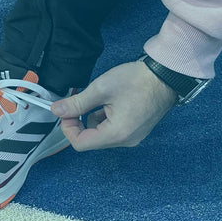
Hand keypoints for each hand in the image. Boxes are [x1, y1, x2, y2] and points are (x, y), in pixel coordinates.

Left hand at [50, 60, 178, 150]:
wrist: (165, 76)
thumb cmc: (136, 81)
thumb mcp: (100, 89)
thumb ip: (76, 103)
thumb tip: (56, 111)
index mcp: (117, 134)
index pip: (80, 144)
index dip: (68, 128)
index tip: (66, 112)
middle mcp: (126, 141)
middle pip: (90, 140)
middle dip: (78, 123)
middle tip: (77, 104)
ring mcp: (133, 137)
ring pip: (100, 135)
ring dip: (91, 120)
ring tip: (98, 100)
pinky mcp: (136, 131)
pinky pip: (112, 131)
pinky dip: (103, 119)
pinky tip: (108, 104)